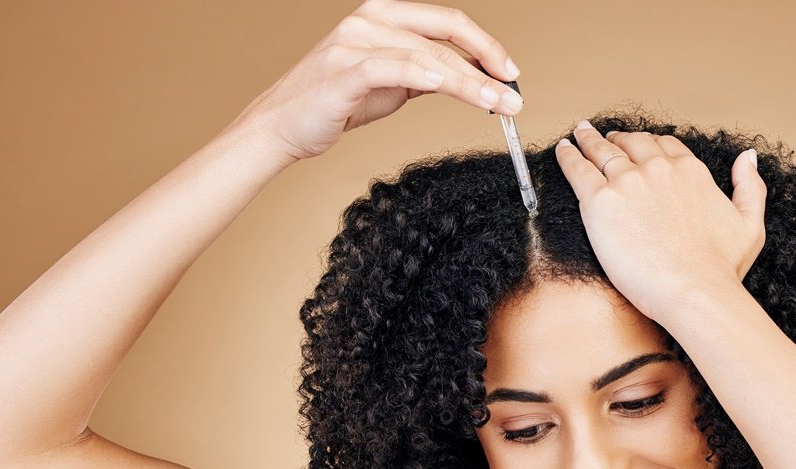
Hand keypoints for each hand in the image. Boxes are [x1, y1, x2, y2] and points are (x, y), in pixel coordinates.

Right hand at [232, 0, 522, 163]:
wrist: (281, 126)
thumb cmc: (332, 104)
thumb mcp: (389, 84)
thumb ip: (423, 73)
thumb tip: (466, 76)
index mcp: (383, 15)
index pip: (447, 22)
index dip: (485, 45)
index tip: (511, 72)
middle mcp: (369, 21)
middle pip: (444, 35)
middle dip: (487, 65)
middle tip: (514, 93)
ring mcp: (354, 43)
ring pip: (426, 57)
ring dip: (468, 82)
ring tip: (497, 103)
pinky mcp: (342, 72)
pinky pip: (391, 68)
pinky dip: (421, 75)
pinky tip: (447, 85)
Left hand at [554, 122, 767, 321]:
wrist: (693, 291)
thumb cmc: (720, 269)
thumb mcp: (749, 223)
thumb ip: (750, 186)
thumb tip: (747, 157)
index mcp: (690, 171)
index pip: (665, 145)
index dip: (649, 143)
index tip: (639, 145)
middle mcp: (658, 169)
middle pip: (631, 143)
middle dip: (617, 139)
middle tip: (604, 138)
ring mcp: (627, 182)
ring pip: (602, 151)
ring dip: (588, 140)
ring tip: (578, 134)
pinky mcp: (600, 201)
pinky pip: (577, 169)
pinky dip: (567, 156)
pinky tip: (562, 150)